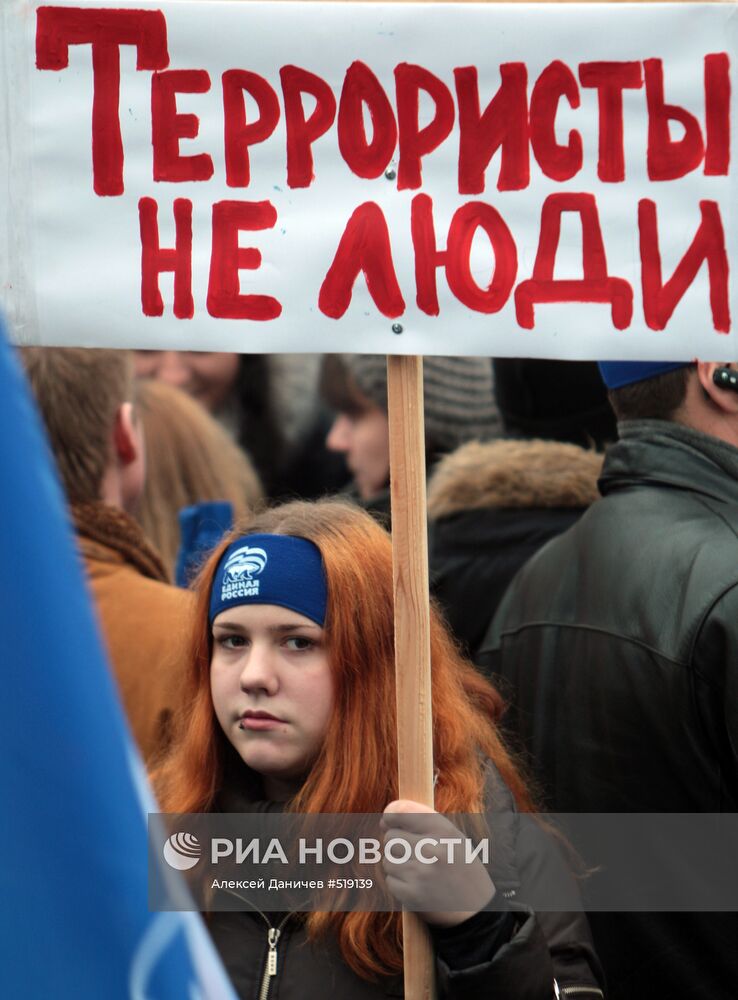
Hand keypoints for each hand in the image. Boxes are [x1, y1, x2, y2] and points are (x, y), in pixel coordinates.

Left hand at [381, 799, 495, 927]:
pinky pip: (390, 881)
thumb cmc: (461, 868)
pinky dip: (399, 884)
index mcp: (443, 831)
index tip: (388, 820)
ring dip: (397, 865)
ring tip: (418, 871)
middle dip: (396, 844)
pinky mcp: (412, 895)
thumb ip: (423, 823)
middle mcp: (431, 850)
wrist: (477, 910)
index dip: (390, 814)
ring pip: (388, 860)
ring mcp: (421, 874)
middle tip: (413, 854)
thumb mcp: (453, 838)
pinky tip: (417, 886)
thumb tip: (384, 820)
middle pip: (391, 837)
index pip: (402, 812)